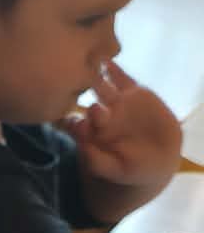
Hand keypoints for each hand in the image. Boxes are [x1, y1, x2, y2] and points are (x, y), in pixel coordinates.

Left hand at [66, 63, 181, 221]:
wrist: (158, 158)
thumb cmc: (131, 168)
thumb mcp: (115, 170)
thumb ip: (97, 162)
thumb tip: (83, 149)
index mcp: (90, 134)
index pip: (74, 125)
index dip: (74, 123)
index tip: (79, 124)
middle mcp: (98, 115)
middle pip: (84, 100)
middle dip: (83, 99)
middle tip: (85, 91)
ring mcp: (114, 102)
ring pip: (100, 85)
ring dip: (94, 76)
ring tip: (91, 66)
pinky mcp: (133, 91)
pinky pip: (121, 78)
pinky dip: (115, 70)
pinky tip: (108, 62)